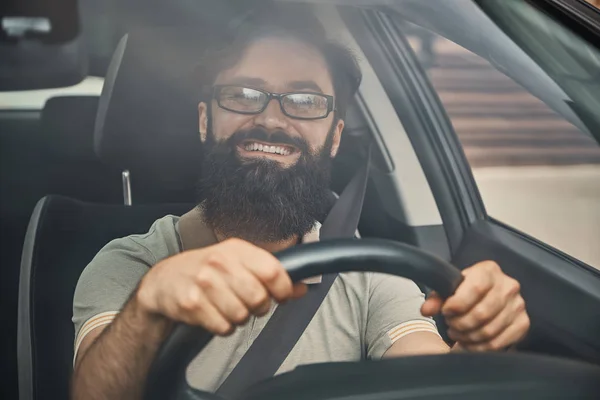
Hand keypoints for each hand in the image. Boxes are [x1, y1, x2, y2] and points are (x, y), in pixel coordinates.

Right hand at [136, 238, 306, 334]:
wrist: (164, 281)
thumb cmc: (208, 271)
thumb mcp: (238, 263)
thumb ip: (270, 274)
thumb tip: (301, 287)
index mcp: (236, 249)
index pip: (273, 271)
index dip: (283, 288)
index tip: (280, 295)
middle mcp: (220, 263)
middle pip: (259, 298)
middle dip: (260, 307)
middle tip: (250, 304)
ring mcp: (204, 283)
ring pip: (242, 315)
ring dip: (240, 318)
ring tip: (228, 307)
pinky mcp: (192, 305)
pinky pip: (223, 327)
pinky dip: (224, 327)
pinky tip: (215, 314)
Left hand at [421, 261, 529, 350]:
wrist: (485, 295)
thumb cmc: (465, 290)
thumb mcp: (449, 288)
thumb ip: (437, 298)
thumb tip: (427, 310)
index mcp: (489, 270)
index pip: (476, 288)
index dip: (457, 304)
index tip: (446, 311)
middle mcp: (508, 286)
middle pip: (482, 313)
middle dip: (460, 324)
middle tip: (450, 325)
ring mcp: (518, 305)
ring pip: (489, 330)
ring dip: (468, 337)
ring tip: (457, 334)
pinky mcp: (523, 323)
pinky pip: (499, 342)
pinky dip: (480, 347)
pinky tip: (469, 343)